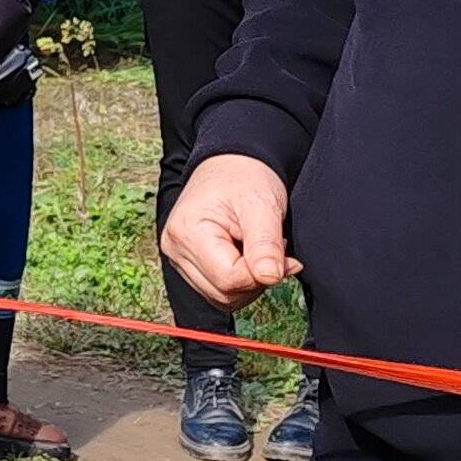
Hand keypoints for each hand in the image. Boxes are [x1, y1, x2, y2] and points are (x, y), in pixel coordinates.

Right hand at [159, 153, 297, 310]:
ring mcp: (179, 257)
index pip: (228, 279)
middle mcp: (175, 248)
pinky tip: (247, 256)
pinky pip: (218, 290)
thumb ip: (265, 243)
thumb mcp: (261, 205)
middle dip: (256, 279)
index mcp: (187, 231)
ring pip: (221, 297)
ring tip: (258, 249)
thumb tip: (270, 277)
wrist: (232, 163)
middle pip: (223, 292)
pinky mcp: (188, 263)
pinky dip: (239, 280)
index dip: (262, 274)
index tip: (284, 255)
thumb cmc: (245, 176)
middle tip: (275, 251)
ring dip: (249, 282)